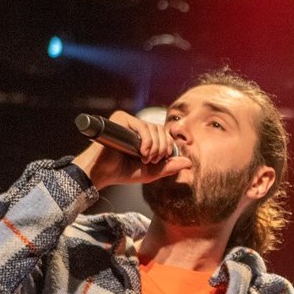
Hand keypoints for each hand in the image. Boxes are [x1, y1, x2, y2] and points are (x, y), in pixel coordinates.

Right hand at [72, 110, 192, 189]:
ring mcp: (128, 121)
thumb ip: (170, 167)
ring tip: (145, 159)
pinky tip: (141, 152)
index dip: (168, 146)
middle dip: (162, 148)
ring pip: (154, 128)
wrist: (104, 173)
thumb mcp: (152, 172)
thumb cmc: (123, 172)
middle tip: (153, 161)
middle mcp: (136, 126)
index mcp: (143, 135)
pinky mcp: (121, 119)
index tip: (162, 159)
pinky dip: (147, 141)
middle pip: (161, 130)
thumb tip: (189, 163)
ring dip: (155, 147)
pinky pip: (142, 126)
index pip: (164, 134)